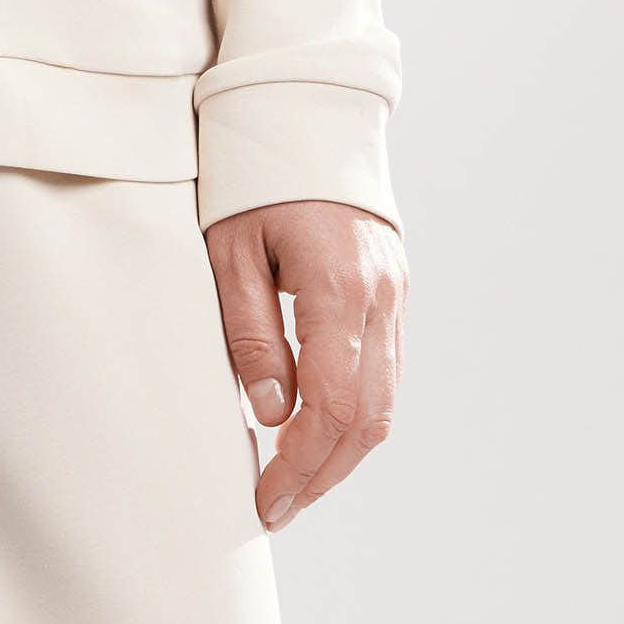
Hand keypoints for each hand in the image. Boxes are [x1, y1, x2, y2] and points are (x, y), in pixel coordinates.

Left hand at [205, 196, 406, 529]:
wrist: (304, 116)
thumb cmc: (252, 179)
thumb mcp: (229, 250)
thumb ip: (250, 333)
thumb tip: (269, 414)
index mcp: (337, 286)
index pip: (330, 404)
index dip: (300, 464)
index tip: (266, 498)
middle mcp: (379, 295)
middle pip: (367, 416)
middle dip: (323, 473)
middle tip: (277, 508)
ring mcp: (394, 292)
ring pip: (384, 399)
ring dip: (343, 451)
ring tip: (295, 483)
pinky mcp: (393, 289)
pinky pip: (385, 369)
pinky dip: (355, 412)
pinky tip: (317, 429)